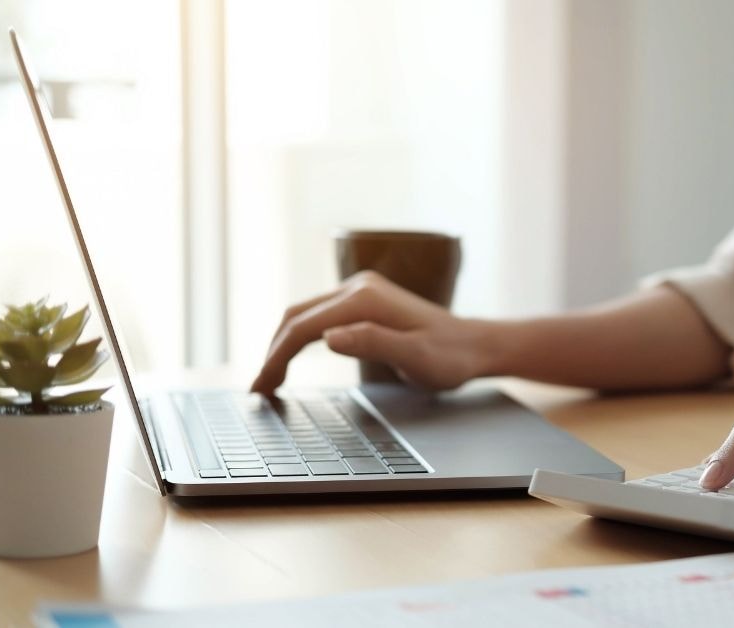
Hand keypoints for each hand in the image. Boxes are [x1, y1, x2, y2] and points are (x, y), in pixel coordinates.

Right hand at [250, 271, 489, 393]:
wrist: (475, 346)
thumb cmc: (450, 357)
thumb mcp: (416, 357)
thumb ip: (373, 343)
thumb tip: (329, 337)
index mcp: (365, 299)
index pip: (303, 327)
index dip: (277, 358)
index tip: (262, 388)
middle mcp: (359, 287)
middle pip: (296, 315)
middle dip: (272, 351)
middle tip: (258, 389)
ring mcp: (361, 290)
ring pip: (304, 314)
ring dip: (282, 343)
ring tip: (269, 378)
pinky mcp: (364, 300)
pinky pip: (319, 315)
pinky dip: (299, 337)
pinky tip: (293, 357)